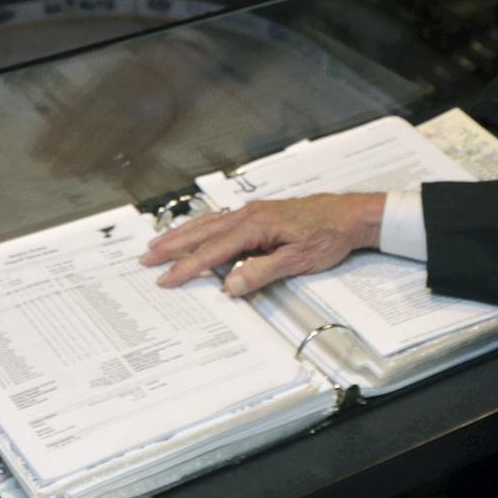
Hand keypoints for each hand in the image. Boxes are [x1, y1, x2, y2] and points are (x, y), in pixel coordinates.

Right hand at [140, 193, 385, 295]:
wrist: (352, 215)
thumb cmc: (329, 235)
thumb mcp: (298, 260)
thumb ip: (262, 272)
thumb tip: (232, 285)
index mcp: (255, 226)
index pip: (213, 251)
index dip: (187, 266)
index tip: (166, 278)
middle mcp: (250, 215)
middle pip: (202, 232)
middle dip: (172, 246)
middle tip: (145, 258)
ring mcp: (254, 212)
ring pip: (209, 224)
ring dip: (182, 234)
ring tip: (158, 243)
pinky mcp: (261, 213)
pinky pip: (222, 220)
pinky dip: (202, 227)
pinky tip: (196, 231)